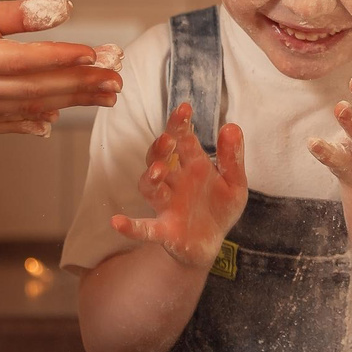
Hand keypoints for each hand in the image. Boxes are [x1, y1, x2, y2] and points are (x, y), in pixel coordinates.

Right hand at [0, 0, 121, 134]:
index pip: (23, 59)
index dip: (62, 56)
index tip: (95, 53)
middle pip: (37, 86)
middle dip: (82, 81)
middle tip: (119, 76)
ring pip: (30, 105)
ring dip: (71, 100)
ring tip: (107, 94)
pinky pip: (5, 122)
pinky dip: (33, 121)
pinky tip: (51, 122)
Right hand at [111, 103, 249, 267]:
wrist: (213, 243)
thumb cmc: (220, 208)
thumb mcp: (235, 183)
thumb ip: (232, 157)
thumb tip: (231, 126)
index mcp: (192, 165)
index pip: (182, 140)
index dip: (180, 125)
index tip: (184, 108)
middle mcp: (174, 182)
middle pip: (159, 159)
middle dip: (161, 149)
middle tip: (168, 139)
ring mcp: (167, 206)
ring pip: (150, 188)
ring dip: (151, 178)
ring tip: (158, 170)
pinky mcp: (164, 231)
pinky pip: (144, 228)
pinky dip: (131, 226)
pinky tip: (116, 222)